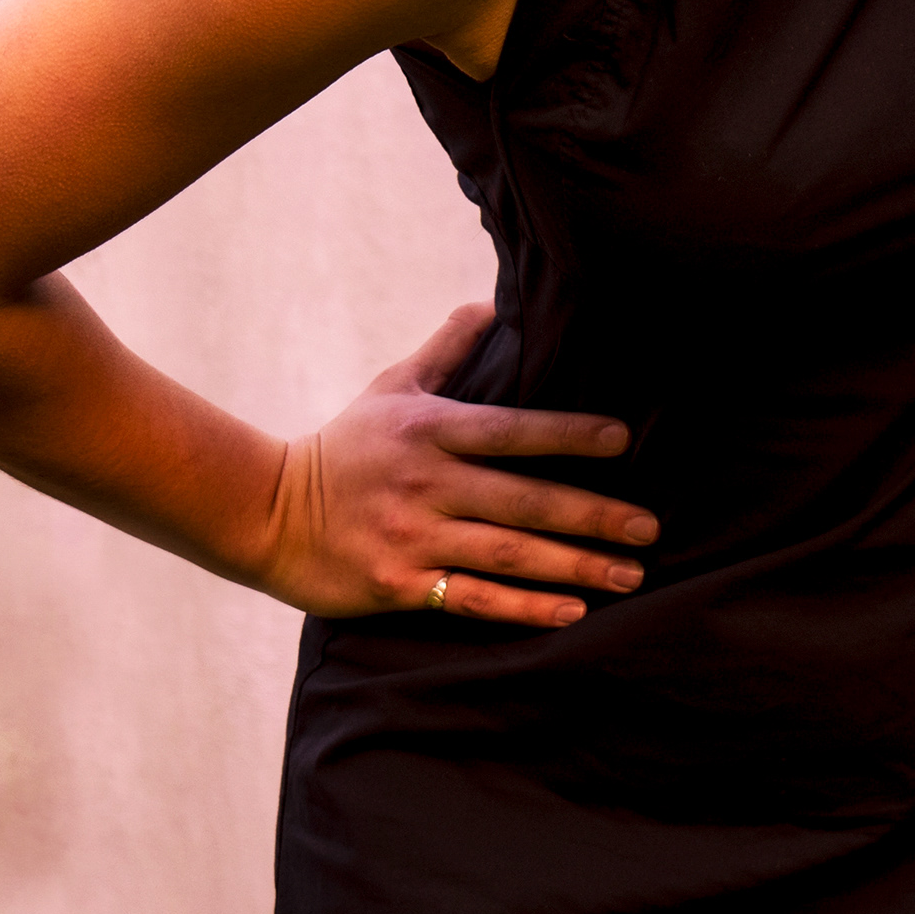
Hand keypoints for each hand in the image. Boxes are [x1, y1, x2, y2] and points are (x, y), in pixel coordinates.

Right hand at [259, 303, 652, 628]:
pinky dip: (524, 608)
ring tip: (630, 575)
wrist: (265, 514)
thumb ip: (449, 349)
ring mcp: (412, 538)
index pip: (511, 430)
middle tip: (649, 529)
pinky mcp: (398, 586)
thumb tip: (494, 302)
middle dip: (592, 516)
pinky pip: (472, 600)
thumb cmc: (344, 446)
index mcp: (430, 431)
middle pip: (523, 500)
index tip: (623, 439)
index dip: (568, 433)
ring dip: (574, 567)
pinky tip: (572, 611)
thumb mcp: (392, 386)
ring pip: (507, 555)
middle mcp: (426, 484)